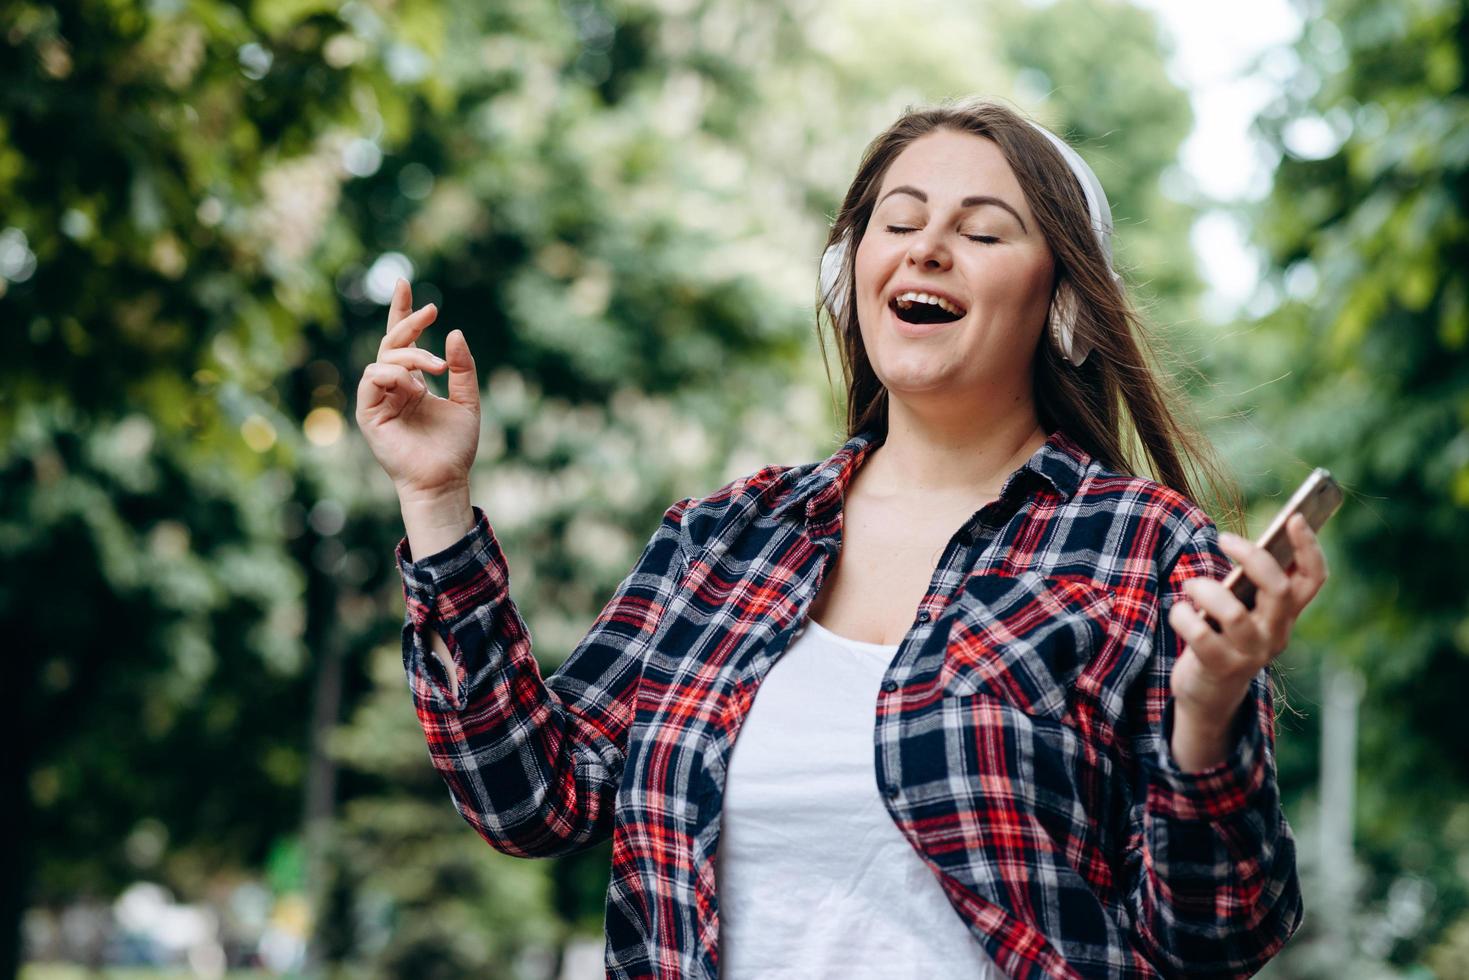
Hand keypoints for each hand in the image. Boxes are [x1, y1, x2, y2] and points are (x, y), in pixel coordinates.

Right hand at [354, 279, 480, 499]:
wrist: (445, 478)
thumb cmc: (455, 446)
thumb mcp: (468, 400)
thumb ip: (462, 368)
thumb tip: (453, 333)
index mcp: (413, 382)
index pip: (402, 341)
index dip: (402, 312)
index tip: (404, 282)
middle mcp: (394, 387)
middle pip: (391, 343)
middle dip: (409, 322)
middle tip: (431, 312)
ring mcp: (379, 399)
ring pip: (384, 358)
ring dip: (410, 356)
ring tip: (435, 369)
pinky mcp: (369, 414)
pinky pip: (371, 380)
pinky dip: (390, 375)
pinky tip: (412, 385)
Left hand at [1167, 514, 1328, 736]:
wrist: (1210, 694)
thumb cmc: (1223, 637)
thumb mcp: (1243, 609)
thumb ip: (1247, 584)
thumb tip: (1240, 544)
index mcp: (1285, 614)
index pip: (1313, 579)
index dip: (1309, 547)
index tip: (1296, 517)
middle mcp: (1276, 633)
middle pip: (1280, 589)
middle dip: (1252, 558)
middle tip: (1223, 539)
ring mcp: (1251, 653)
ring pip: (1234, 614)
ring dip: (1206, 590)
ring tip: (1190, 584)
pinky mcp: (1221, 667)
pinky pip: (1201, 635)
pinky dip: (1183, 616)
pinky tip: (1178, 611)